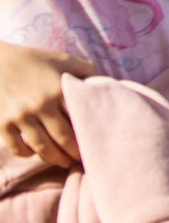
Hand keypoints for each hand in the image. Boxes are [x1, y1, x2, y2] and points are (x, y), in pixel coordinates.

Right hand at [0, 42, 88, 168]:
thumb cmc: (33, 59)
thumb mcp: (63, 59)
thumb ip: (85, 71)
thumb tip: (104, 84)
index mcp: (59, 89)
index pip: (80, 117)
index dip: (90, 131)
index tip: (97, 140)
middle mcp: (40, 105)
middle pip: (63, 138)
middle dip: (74, 152)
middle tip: (83, 159)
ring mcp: (20, 117)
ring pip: (42, 147)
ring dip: (55, 158)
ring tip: (64, 163)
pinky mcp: (3, 124)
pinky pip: (17, 147)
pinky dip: (28, 154)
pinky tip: (35, 153)